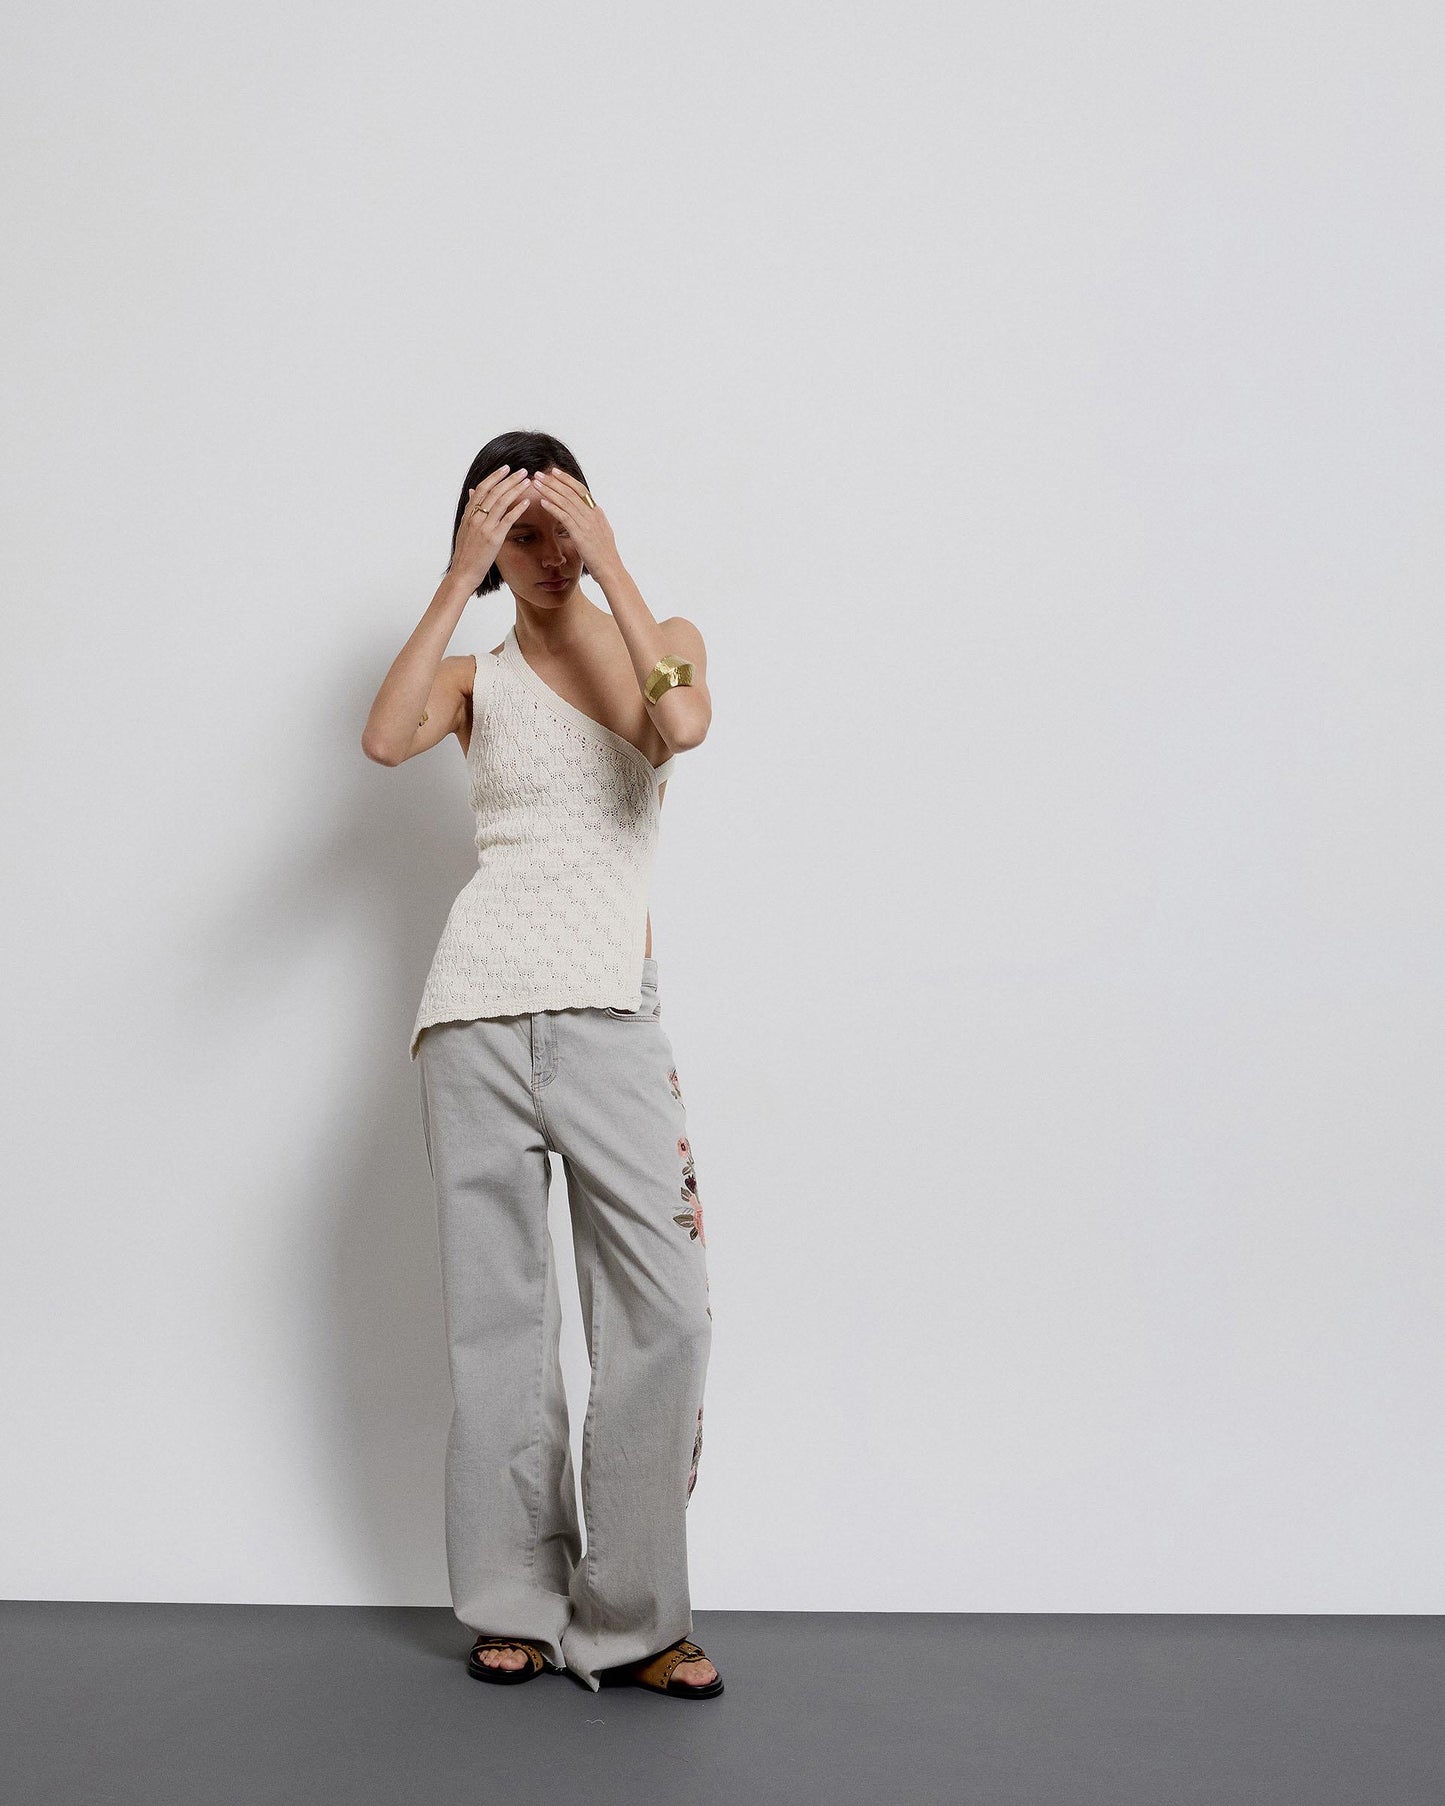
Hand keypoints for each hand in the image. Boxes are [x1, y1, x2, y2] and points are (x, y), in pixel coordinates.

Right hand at [449, 466, 535, 588]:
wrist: (463, 572)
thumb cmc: (466, 553)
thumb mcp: (465, 528)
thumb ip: (470, 511)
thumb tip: (472, 493)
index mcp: (468, 514)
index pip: (482, 488)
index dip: (494, 476)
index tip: (506, 468)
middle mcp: (475, 517)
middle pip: (493, 491)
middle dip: (509, 479)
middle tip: (522, 470)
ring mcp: (484, 527)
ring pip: (501, 501)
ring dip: (515, 489)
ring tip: (527, 481)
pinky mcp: (493, 538)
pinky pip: (507, 519)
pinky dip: (518, 509)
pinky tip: (527, 501)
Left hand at [530, 468, 619, 577]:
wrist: (611, 570)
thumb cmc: (604, 556)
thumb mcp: (600, 534)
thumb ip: (591, 522)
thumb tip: (586, 515)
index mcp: (597, 512)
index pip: (580, 490)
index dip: (566, 479)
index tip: (554, 471)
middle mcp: (592, 514)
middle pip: (570, 492)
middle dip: (553, 482)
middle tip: (539, 473)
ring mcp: (587, 524)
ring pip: (565, 502)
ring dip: (549, 491)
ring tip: (536, 484)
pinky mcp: (580, 534)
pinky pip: (564, 517)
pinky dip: (553, 507)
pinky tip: (542, 502)